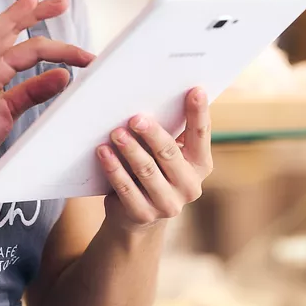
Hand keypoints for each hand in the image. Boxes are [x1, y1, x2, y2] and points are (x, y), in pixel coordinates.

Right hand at [0, 0, 94, 193]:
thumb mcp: (10, 111)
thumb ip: (33, 92)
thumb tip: (63, 75)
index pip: (28, 48)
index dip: (56, 43)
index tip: (82, 44)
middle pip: (9, 34)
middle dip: (34, 15)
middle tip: (62, 1)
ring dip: (7, 22)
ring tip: (27, 3)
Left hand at [97, 88, 212, 233]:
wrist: (138, 216)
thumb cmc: (154, 170)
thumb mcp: (167, 154)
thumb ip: (170, 131)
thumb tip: (156, 93)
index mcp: (200, 164)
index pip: (201, 134)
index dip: (198, 112)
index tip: (195, 90)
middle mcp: (190, 186)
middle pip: (170, 153)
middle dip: (152, 134)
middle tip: (135, 118)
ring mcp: (168, 203)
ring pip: (147, 170)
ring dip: (130, 149)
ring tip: (115, 133)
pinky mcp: (144, 214)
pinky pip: (126, 188)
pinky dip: (114, 168)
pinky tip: (104, 152)